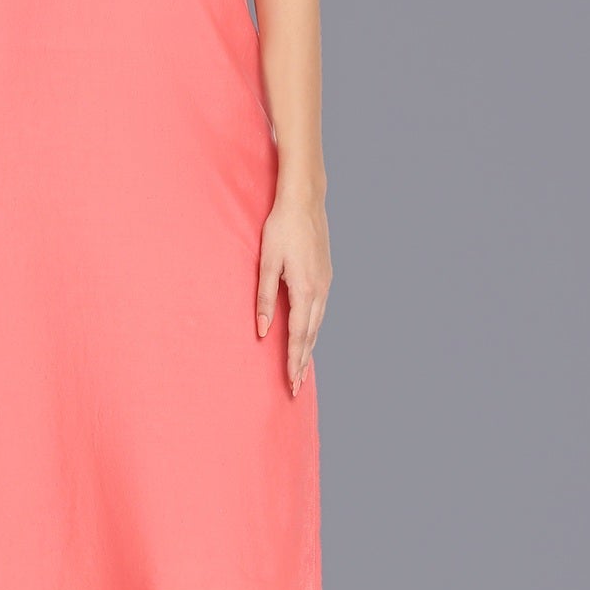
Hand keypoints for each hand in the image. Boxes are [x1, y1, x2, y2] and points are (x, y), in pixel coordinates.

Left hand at [256, 195, 331, 395]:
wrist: (304, 201)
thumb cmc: (281, 228)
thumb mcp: (267, 262)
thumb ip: (265, 298)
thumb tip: (263, 331)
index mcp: (305, 289)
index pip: (299, 335)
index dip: (294, 361)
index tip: (291, 382)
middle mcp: (320, 291)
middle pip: (311, 336)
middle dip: (302, 363)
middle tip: (295, 388)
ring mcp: (326, 284)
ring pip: (318, 325)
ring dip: (309, 348)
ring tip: (301, 369)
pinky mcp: (326, 276)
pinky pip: (320, 312)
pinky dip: (314, 330)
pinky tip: (309, 337)